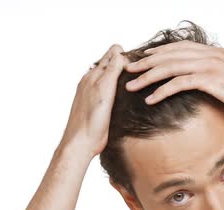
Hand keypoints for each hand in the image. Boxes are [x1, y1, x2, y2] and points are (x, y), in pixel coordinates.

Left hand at [59, 44, 128, 158]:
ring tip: (137, 78)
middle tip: (141, 68)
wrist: (82, 142)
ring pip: (110, 78)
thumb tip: (119, 51)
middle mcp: (92, 83)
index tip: (139, 61)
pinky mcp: (99, 106)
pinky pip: (110, 91)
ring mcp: (95, 94)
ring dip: (122, 75)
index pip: (111, 55)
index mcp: (92, 76)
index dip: (125, 55)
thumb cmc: (91, 119)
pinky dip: (119, 88)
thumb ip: (111, 70)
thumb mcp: (104, 90)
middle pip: (110, 65)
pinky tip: (127, 94)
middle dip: (124, 63)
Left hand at [123, 40, 223, 119]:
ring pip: (169, 67)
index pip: (178, 48)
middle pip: (168, 55)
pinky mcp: (211, 80)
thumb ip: (215, 78)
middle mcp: (209, 54)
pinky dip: (162, 90)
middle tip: (127, 69)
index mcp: (213, 53)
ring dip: (147, 76)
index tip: (142, 59)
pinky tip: (150, 99)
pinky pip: (179, 83)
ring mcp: (210, 65)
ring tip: (132, 85)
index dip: (157, 52)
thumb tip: (205, 87)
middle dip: (145, 61)